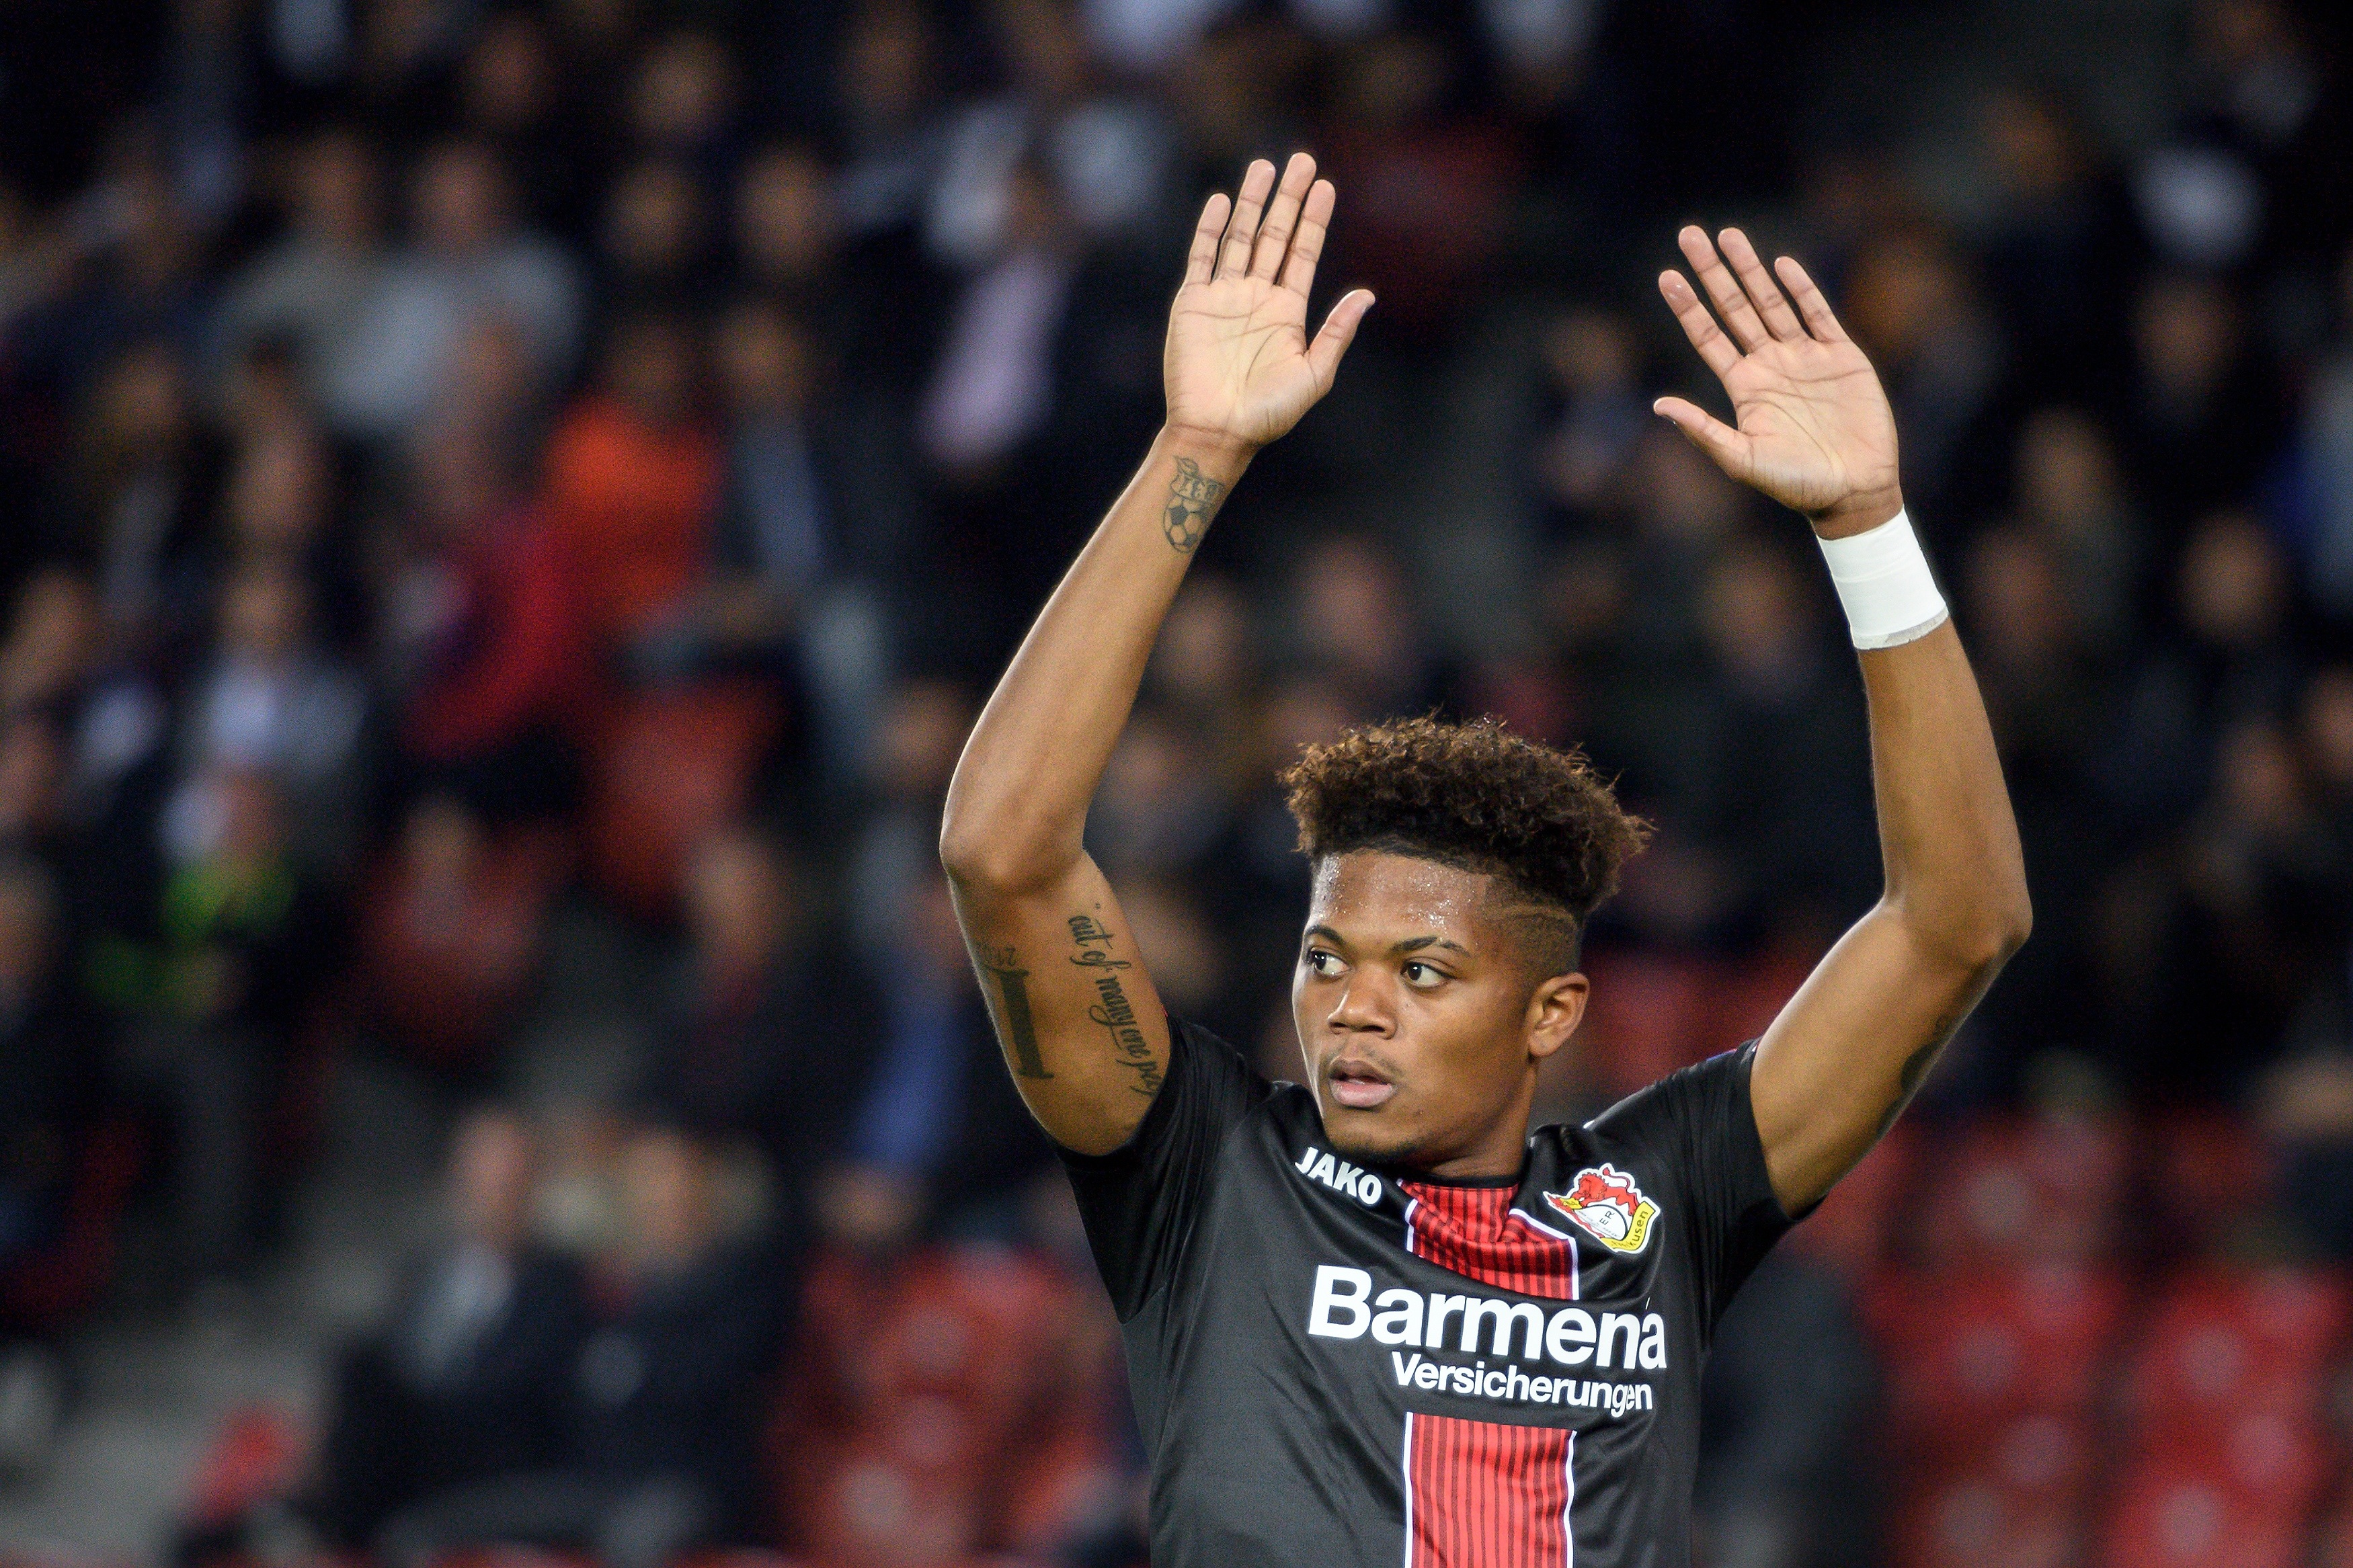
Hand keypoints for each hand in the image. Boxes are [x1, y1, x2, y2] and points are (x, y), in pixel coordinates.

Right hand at [1164, 154, 1374, 453]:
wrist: (1217, 432)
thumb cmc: (1268, 414)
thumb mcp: (1315, 374)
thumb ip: (1337, 332)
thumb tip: (1368, 295)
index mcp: (1287, 312)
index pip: (1303, 254)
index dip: (1314, 220)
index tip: (1326, 186)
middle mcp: (1256, 298)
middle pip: (1274, 236)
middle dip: (1288, 199)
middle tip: (1301, 160)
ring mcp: (1223, 298)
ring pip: (1240, 239)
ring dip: (1252, 203)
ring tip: (1264, 167)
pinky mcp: (1192, 304)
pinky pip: (1202, 258)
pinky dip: (1210, 229)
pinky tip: (1222, 201)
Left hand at [1653, 227, 1901, 535]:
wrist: (1853, 491)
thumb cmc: (1795, 484)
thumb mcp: (1742, 459)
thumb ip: (1703, 430)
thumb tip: (1658, 405)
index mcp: (1743, 387)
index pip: (1708, 336)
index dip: (1688, 306)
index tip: (1667, 276)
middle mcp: (1769, 365)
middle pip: (1735, 307)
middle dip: (1713, 272)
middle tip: (1690, 234)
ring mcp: (1805, 357)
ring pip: (1772, 302)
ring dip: (1751, 269)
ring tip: (1729, 235)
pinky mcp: (1841, 356)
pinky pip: (1818, 314)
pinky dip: (1801, 289)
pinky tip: (1782, 265)